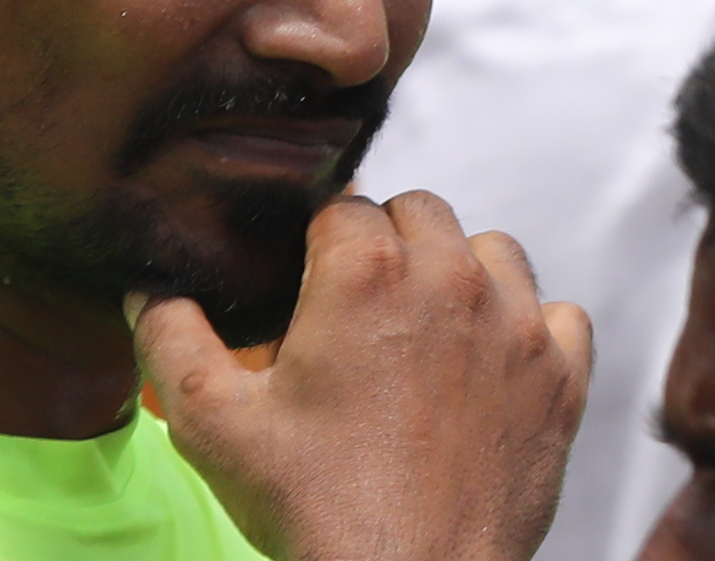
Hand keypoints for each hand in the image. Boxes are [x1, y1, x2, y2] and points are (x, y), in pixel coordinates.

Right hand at [137, 193, 586, 560]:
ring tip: (419, 339)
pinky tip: (488, 369)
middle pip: (420, 215)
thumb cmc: (315, 508)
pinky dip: (528, 330)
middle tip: (354, 316)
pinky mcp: (563, 374)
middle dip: (385, 249)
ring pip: (493, 252)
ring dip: (459, 277)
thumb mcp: (211, 424)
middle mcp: (455, 277)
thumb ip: (171, 341)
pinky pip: (558, 313)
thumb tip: (151, 291)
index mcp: (369, 273)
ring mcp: (520, 323)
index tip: (306, 286)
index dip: (317, 245)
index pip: (343, 206)